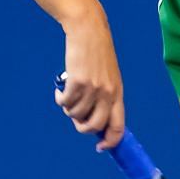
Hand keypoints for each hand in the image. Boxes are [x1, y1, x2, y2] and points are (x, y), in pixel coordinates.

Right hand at [56, 20, 124, 149]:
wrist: (88, 31)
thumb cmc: (96, 54)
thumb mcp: (108, 76)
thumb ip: (105, 96)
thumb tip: (93, 120)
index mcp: (117, 93)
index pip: (119, 126)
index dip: (110, 141)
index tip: (101, 147)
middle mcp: (107, 94)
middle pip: (95, 126)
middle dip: (82, 127)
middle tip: (76, 117)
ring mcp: (93, 88)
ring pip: (76, 115)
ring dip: (68, 109)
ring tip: (67, 96)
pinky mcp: (77, 82)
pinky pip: (65, 102)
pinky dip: (60, 99)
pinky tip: (60, 90)